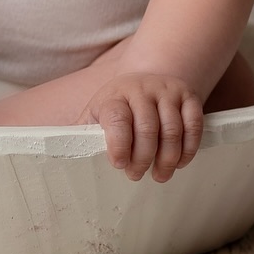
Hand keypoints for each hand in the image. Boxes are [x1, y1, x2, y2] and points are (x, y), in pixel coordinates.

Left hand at [77, 73, 203, 182]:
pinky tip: (179, 162)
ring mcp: (167, 90)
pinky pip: (194, 125)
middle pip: (147, 128)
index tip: (119, 164)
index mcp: (114, 95)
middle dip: (143, 159)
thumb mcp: (97, 114)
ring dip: (167, 159)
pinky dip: (188, 149)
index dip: (118, 143)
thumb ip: (83, 133)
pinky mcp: (189, 96)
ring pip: (172, 130)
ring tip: (159, 175)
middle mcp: (141, 88)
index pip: (116, 117)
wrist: (148, 78)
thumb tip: (59, 156)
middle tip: (137, 175)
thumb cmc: (118, 106)